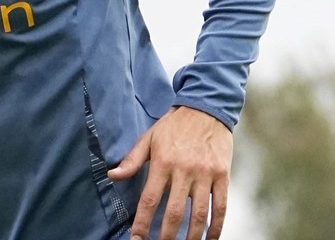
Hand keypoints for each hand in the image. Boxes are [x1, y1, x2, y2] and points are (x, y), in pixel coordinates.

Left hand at [107, 106, 232, 239]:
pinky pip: (220, 206)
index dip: (143, 223)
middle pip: (174, 212)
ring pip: (199, 214)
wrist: (206, 108)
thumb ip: (132, 159)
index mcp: (163, 162)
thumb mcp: (149, 138)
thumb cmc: (174, 125)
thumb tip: (112, 175)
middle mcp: (184, 170)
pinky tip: (210, 239)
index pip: (149, 199)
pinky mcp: (222, 175)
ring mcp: (205, 174)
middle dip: (166, 236)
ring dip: (192, 236)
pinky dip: (216, 226)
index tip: (137, 239)